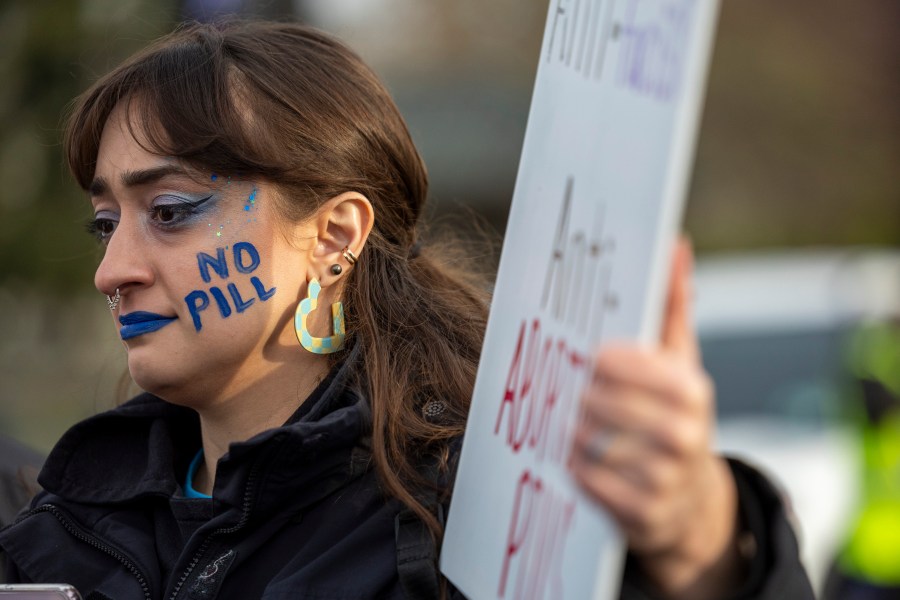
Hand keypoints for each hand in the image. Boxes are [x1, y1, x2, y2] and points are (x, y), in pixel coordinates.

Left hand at [569, 238, 745, 598]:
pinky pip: (591, 486)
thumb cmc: (674, 414)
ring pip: (596, 447)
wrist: (690, 500)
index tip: (587, 355)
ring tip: (567, 421)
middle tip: (568, 391)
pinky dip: (575, 470)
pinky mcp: (643, 516)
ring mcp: (666, 480)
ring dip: (572, 431)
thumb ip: (671, 305)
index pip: (642, 368)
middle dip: (583, 397)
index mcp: (692, 391)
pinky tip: (570, 456)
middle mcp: (686, 436)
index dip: (608, 361)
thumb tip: (673, 244)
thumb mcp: (679, 361)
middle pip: (613, 408)